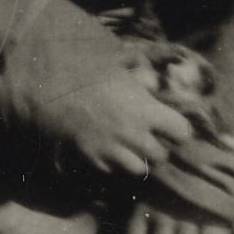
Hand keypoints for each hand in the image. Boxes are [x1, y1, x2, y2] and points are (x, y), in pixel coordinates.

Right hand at [55, 69, 193, 178]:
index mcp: (146, 110)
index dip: (178, 128)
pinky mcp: (94, 158)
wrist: (51, 89)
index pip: (181, 131)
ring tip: (130, 148)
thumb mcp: (117, 64)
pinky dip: (112, 163)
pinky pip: (112, 170)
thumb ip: (139, 71)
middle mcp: (134, 135)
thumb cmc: (86, 72)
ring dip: (138, 159)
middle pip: (161, 155)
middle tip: (149, 137)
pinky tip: (106, 148)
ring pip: (140, 169)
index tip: (171, 124)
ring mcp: (114, 149)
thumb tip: (151, 76)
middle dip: (158, 147)